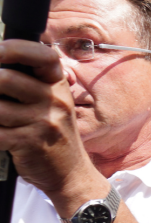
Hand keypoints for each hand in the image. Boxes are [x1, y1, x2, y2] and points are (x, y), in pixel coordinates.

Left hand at [0, 40, 93, 196]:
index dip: (16, 48)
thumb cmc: (53, 135)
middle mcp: (56, 102)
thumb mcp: (53, 104)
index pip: (44, 55)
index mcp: (60, 87)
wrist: (71, 174)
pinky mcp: (30, 143)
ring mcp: (44, 123)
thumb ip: (31, 83)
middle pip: (6, 78)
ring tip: (3, 122)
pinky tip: (2, 137)